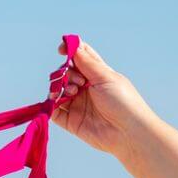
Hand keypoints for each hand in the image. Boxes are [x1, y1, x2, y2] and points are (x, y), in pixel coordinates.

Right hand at [50, 39, 157, 155]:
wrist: (128, 131)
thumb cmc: (123, 102)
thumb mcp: (105, 76)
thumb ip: (87, 62)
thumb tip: (73, 46)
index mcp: (97, 74)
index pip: (80, 57)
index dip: (70, 50)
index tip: (62, 49)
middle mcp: (85, 88)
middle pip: (65, 73)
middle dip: (66, 72)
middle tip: (78, 82)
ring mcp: (77, 104)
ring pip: (57, 90)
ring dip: (59, 87)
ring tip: (71, 92)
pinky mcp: (70, 120)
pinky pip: (53, 111)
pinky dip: (50, 104)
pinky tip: (55, 100)